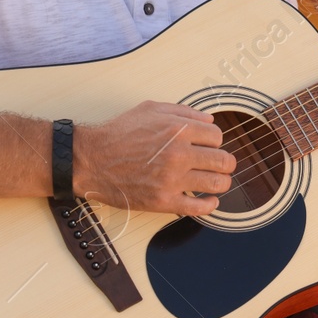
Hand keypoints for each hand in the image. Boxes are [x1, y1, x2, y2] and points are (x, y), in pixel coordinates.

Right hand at [74, 101, 233, 215]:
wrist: (91, 160)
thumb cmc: (118, 133)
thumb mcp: (150, 109)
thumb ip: (183, 111)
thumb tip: (209, 118)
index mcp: (178, 129)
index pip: (217, 136)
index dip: (215, 140)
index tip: (209, 145)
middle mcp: (179, 154)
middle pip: (224, 160)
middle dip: (226, 162)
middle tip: (221, 164)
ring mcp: (172, 179)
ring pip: (217, 184)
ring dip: (221, 182)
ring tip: (216, 181)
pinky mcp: (164, 201)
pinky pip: (199, 207)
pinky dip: (210, 205)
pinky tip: (208, 201)